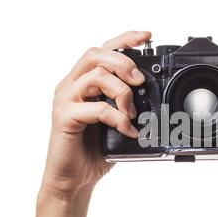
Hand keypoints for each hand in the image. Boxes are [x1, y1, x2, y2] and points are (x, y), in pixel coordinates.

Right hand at [41, 31, 151, 198]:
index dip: (125, 39)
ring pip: (96, 76)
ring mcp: (65, 100)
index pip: (103, 50)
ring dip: (122, 93)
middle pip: (96, 54)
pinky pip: (96, 108)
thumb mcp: (117, 122)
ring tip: (133, 113)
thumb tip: (154, 97)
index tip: (147, 37)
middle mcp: (71, 86)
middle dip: (124, 63)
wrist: (74, 179)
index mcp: (84, 83)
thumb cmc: (95, 150)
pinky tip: (128, 130)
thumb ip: (127, 105)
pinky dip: (118, 118)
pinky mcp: (64, 118)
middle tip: (140, 82)